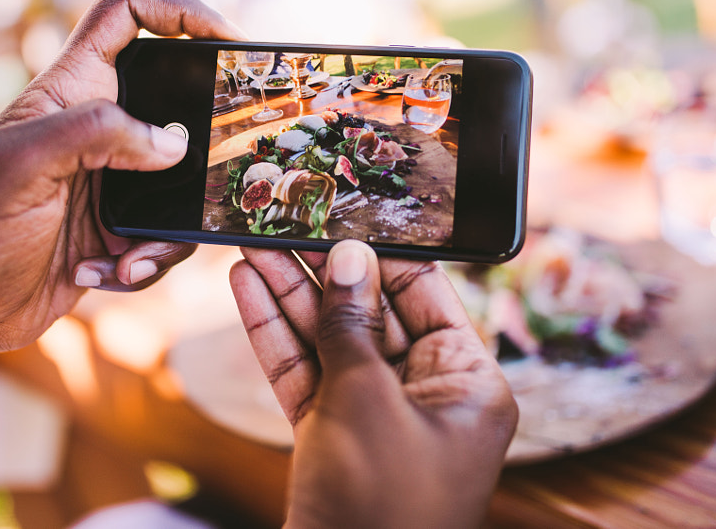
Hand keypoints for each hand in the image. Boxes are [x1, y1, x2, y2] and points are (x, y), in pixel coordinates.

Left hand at [0, 0, 243, 435]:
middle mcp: (98, 127)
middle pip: (177, 99)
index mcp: (70, 90)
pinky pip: (168, 235)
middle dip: (206, 132)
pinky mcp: (122, 228)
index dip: (179, 9)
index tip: (226, 39)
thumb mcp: (18, 166)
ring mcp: (114, 179)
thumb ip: (94, 134)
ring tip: (129, 258)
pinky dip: (150, 262)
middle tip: (229, 158)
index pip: (127, 14)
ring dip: (172, 226)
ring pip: (185, 181)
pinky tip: (106, 275)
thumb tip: (173, 143)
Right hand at [230, 241, 517, 528]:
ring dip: (289, 294)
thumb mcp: (367, 403)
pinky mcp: (333, 435)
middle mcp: (425, 393)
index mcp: (466, 382)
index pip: (425, 293)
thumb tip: (349, 256)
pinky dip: (276, 336)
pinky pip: (306, 373)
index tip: (340, 215)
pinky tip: (248, 291)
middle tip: (283, 224)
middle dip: (321, 270)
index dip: (378, 253)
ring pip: (329, 339)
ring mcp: (375, 414)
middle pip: (369, 311)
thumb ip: (352, 326)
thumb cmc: (381, 509)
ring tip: (250, 245)